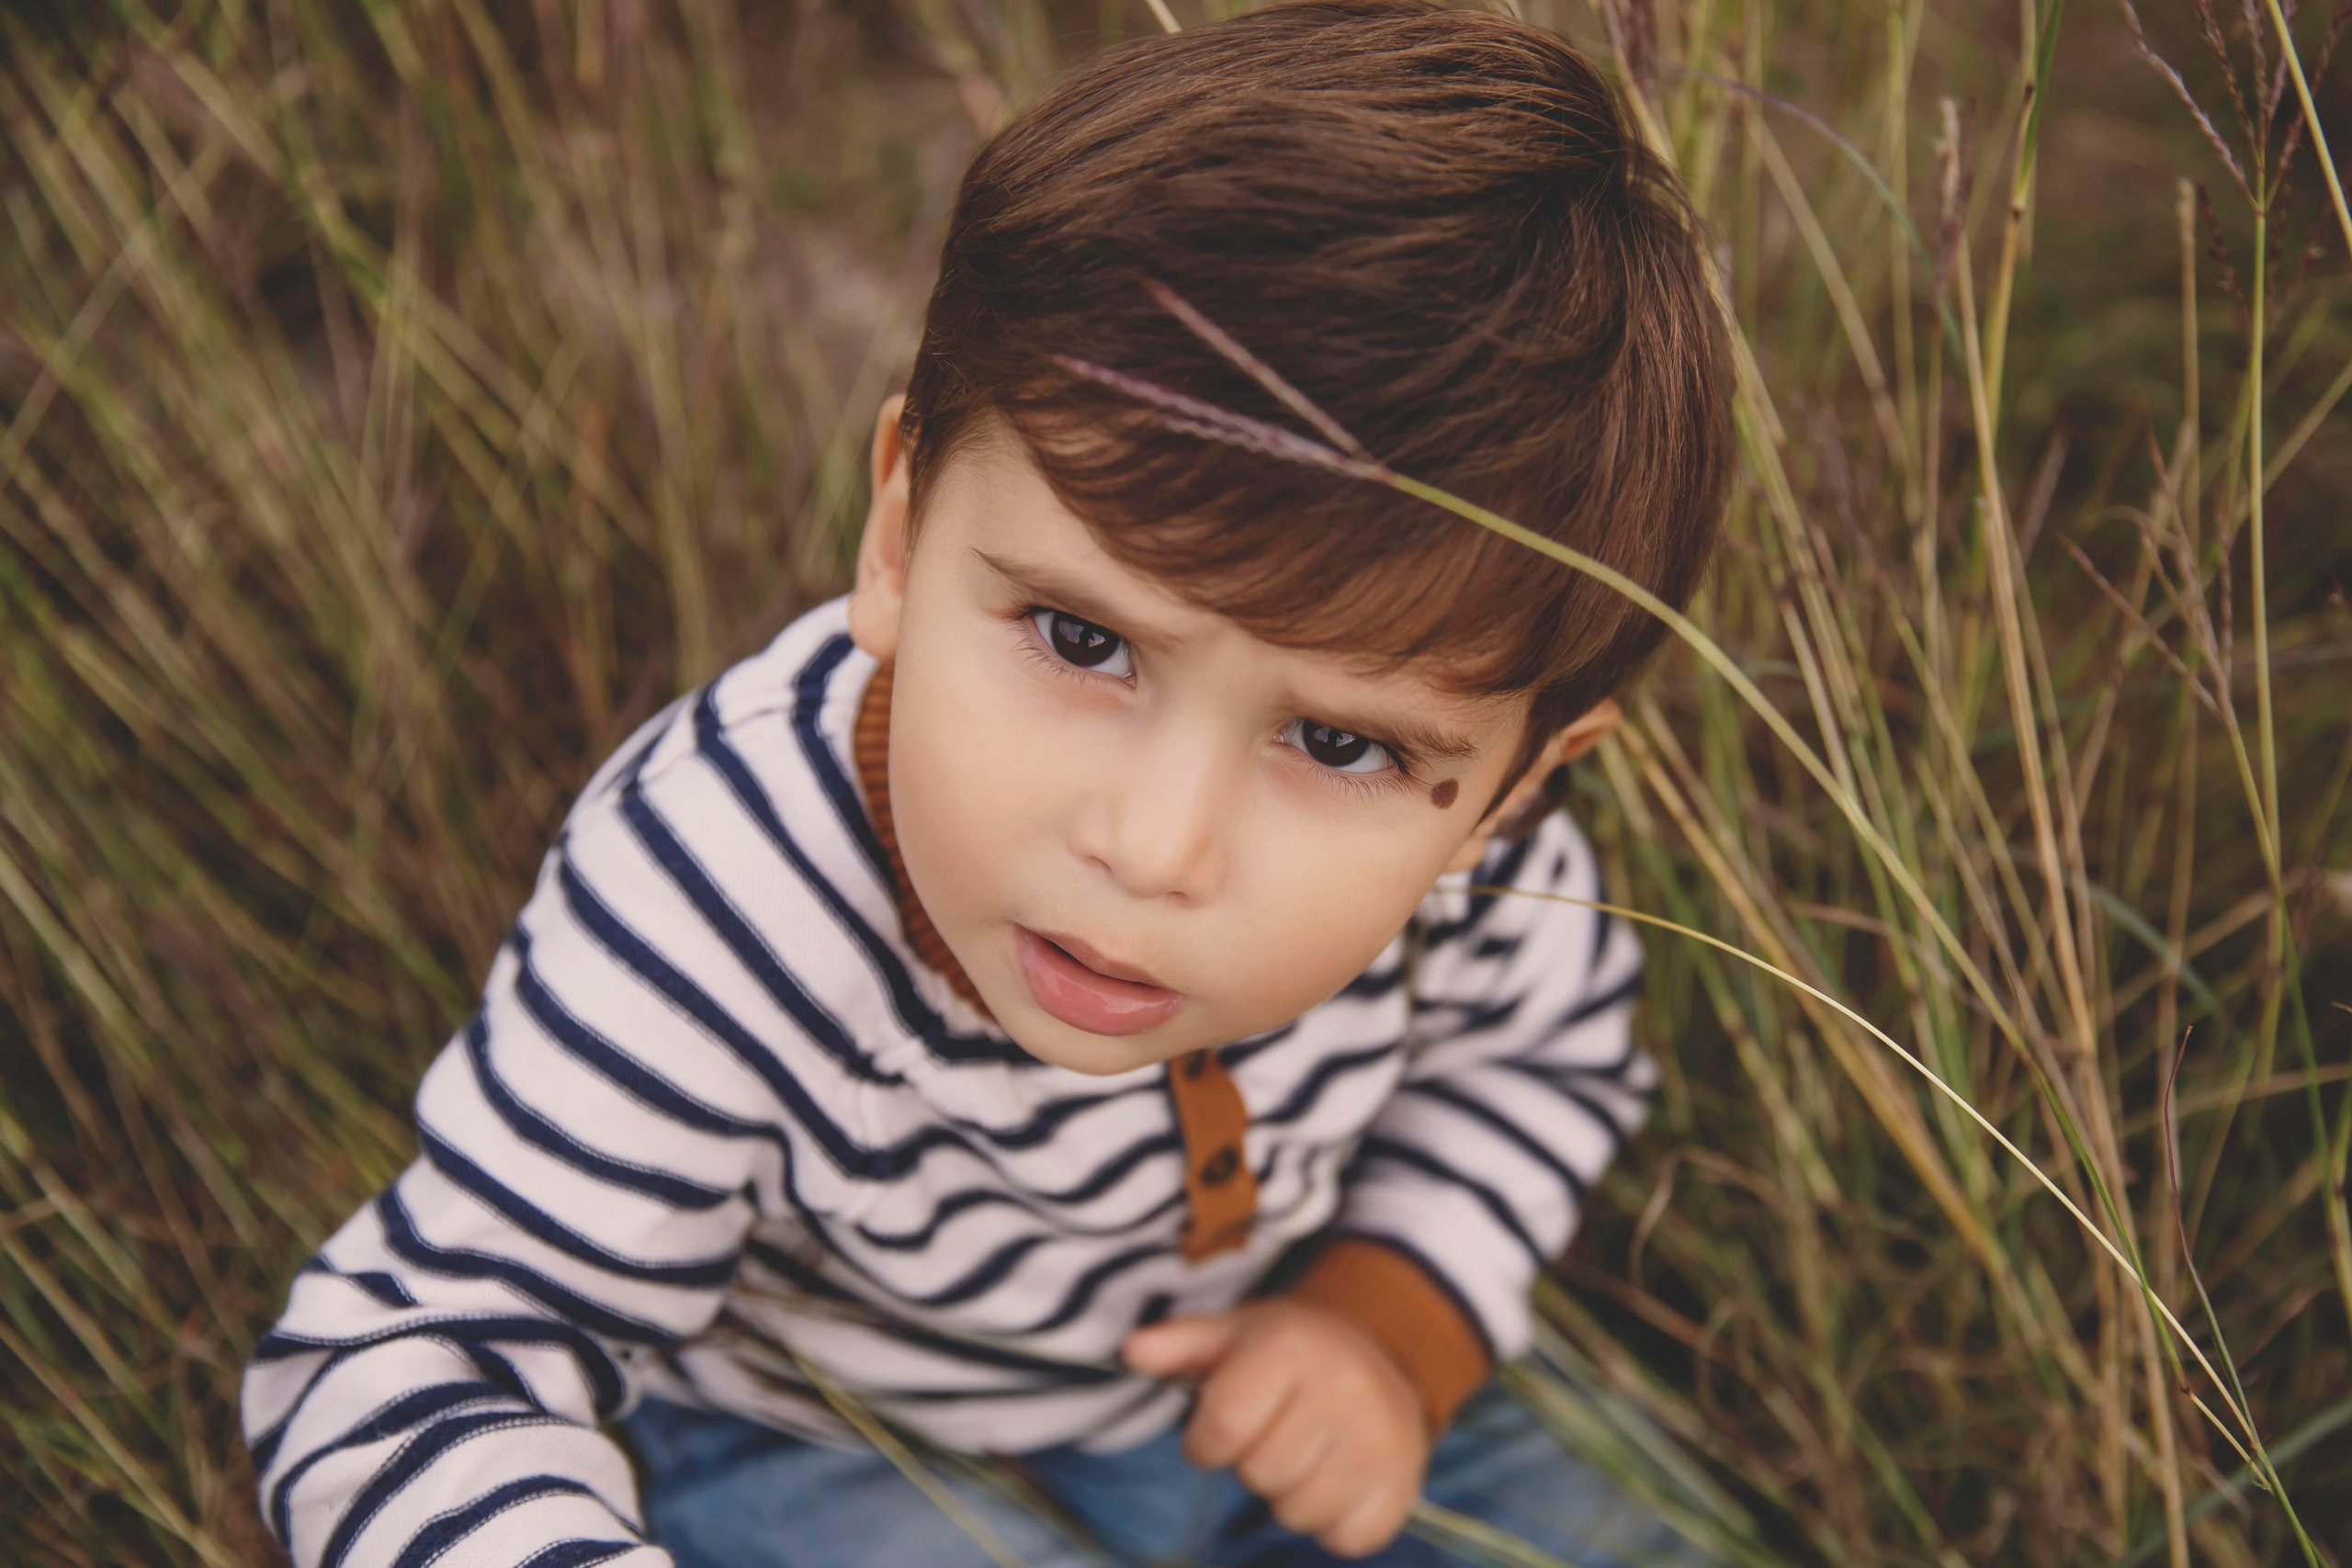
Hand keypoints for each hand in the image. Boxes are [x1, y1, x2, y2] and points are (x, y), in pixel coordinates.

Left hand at [1123, 1300, 1427, 1556]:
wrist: (1379, 1355)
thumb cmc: (1288, 1353)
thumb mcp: (1233, 1335)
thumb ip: (1178, 1345)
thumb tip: (1131, 1352)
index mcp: (1291, 1346)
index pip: (1222, 1426)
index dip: (1205, 1441)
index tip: (1217, 1432)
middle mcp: (1343, 1387)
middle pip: (1258, 1473)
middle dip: (1251, 1462)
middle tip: (1273, 1432)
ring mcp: (1380, 1439)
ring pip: (1298, 1512)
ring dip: (1288, 1494)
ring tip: (1305, 1453)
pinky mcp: (1404, 1485)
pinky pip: (1344, 1538)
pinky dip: (1332, 1522)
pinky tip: (1336, 1478)